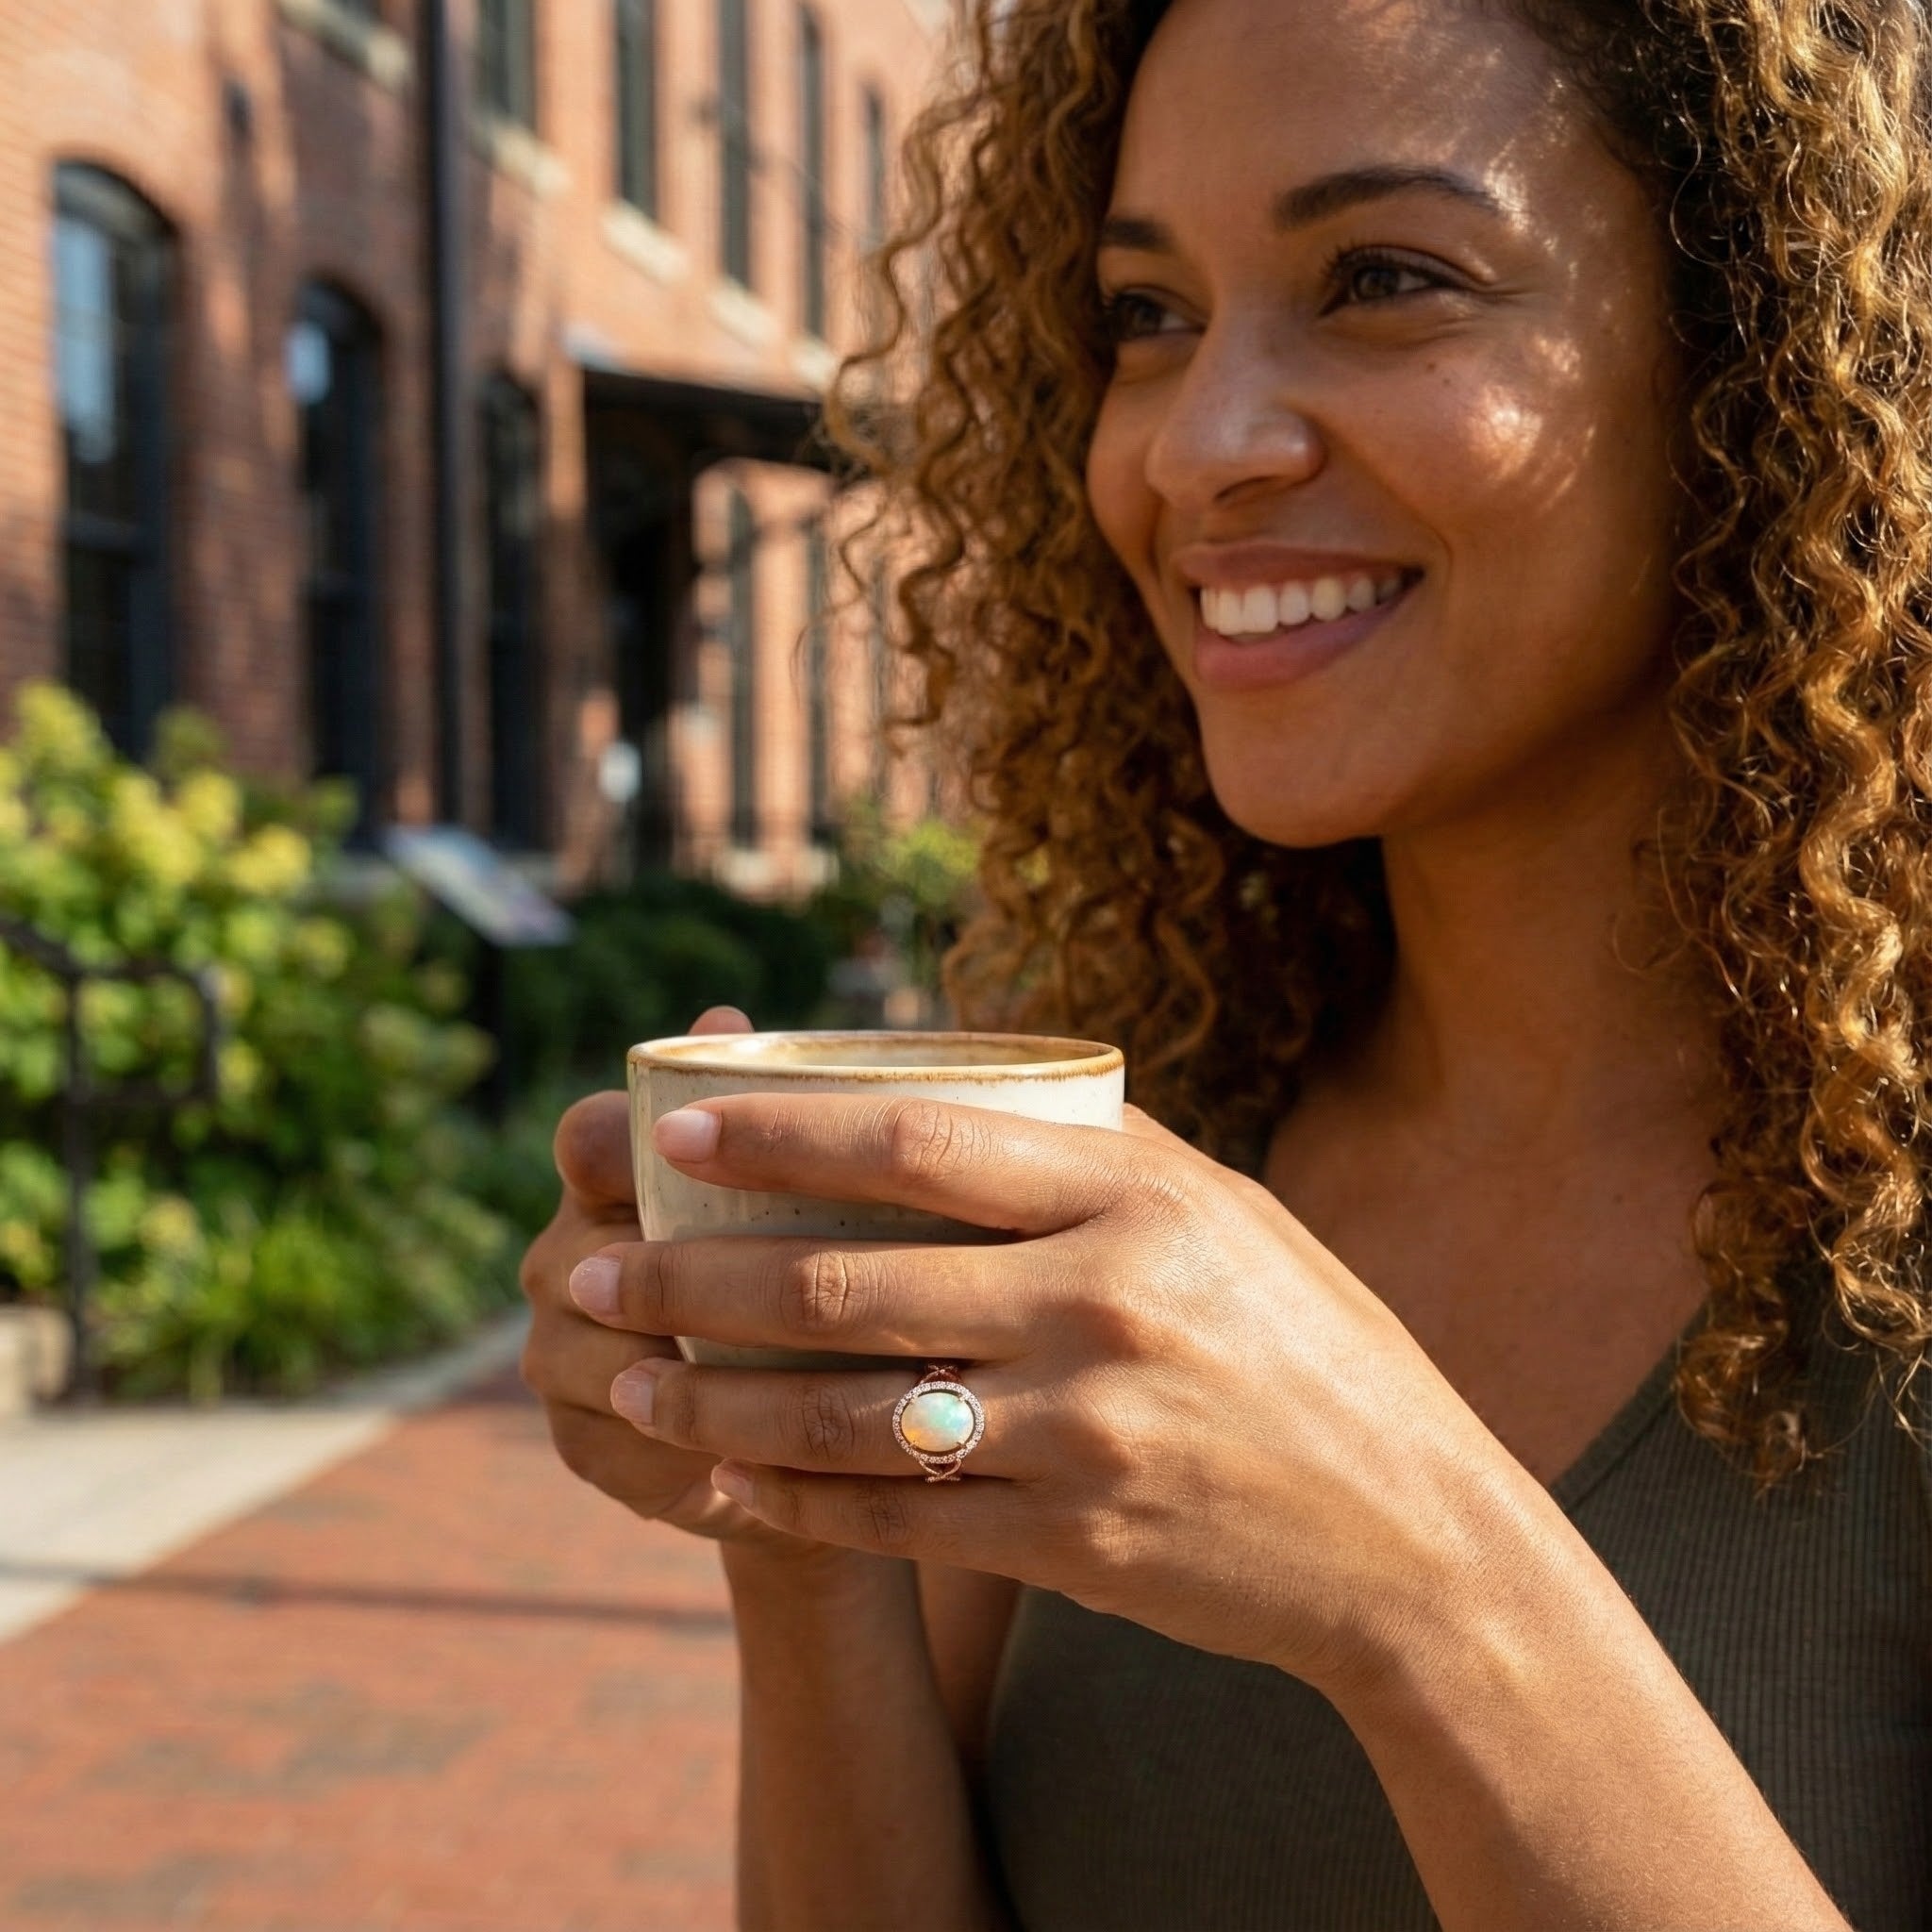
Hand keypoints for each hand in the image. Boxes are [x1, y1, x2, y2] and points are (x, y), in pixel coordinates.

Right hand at [518, 1008, 841, 1562]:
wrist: (798, 1414)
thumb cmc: (803, 1266)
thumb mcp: (803, 1187)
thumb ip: (763, 1108)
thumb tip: (723, 1015)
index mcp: (609, 1180)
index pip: (588, 1139)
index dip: (630, 1146)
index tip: (703, 1156)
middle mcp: (566, 1259)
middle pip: (583, 1260)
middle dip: (668, 1285)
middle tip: (776, 1300)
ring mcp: (560, 1354)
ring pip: (598, 1361)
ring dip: (680, 1379)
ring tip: (779, 1389)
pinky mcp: (582, 1441)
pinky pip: (617, 1447)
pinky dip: (682, 1453)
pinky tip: (753, 1458)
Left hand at [572, 1092, 1512, 1693]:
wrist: (1413, 1533)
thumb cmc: (1310, 1346)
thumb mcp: (1226, 1214)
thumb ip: (1092, 1159)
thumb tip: (950, 1096)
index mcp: (1137, 1196)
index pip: (917, 1141)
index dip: (777, 1133)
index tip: (671, 1134)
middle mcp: (1102, 1304)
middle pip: (844, 1281)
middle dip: (690, 1278)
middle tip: (586, 1271)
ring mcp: (1084, 1431)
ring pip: (842, 1413)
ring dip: (711, 1404)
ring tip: (625, 1386)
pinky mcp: (1074, 1540)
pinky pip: (894, 1519)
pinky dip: (789, 1502)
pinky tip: (717, 1486)